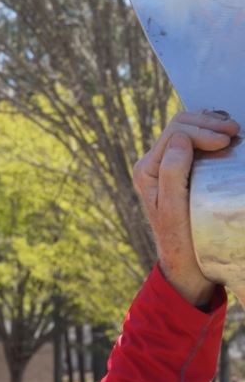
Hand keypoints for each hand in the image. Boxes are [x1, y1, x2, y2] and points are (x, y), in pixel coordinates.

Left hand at [133, 109, 239, 305]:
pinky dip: (213, 133)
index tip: (227, 140)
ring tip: (234, 133)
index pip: (175, 132)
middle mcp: (153, 164)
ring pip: (189, 128)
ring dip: (212, 125)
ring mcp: (167, 164)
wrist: (186, 258)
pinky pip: (196, 140)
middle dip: (209, 123)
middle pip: (181, 125)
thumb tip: (180, 139)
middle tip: (235, 132)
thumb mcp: (174, 208)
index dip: (203, 130)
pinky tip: (227, 138)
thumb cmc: (181, 237)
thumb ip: (172, 173)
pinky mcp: (182, 168)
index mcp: (146, 170)